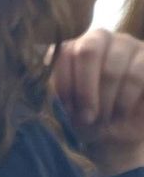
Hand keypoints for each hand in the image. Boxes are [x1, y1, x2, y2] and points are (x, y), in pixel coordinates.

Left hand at [53, 29, 143, 175]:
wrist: (114, 138)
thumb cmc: (84, 121)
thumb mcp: (61, 110)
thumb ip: (50, 92)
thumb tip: (42, 83)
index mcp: (70, 47)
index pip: (62, 53)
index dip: (63, 86)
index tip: (65, 111)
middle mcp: (98, 38)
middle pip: (88, 49)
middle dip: (85, 91)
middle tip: (86, 118)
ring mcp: (127, 44)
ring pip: (113, 66)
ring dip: (106, 101)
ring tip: (104, 119)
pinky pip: (137, 73)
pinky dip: (125, 99)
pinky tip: (121, 112)